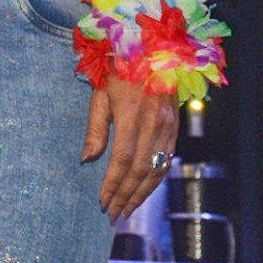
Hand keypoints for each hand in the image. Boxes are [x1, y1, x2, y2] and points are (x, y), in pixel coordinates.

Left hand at [83, 78, 179, 223]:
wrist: (153, 49)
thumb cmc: (120, 69)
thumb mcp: (101, 93)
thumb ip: (95, 128)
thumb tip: (87, 159)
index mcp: (132, 114)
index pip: (122, 160)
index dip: (112, 185)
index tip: (102, 202)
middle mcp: (153, 123)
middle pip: (140, 170)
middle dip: (126, 196)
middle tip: (114, 214)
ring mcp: (168, 125)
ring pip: (156, 169)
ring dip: (142, 194)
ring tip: (128, 210)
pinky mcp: (175, 126)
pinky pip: (167, 160)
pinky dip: (155, 179)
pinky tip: (144, 190)